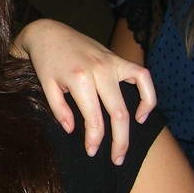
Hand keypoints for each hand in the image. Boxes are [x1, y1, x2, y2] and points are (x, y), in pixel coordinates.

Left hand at [12, 19, 155, 164]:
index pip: (94, 119)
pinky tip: (140, 114)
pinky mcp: (118, 58)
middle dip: (119, 142)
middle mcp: (100, 71)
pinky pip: (143, 76)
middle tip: (116, 160)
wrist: (48, 33)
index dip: (94, 139)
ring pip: (132, 99)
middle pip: (118, 114)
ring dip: (134, 125)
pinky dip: (148, 95)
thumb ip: (60, 109)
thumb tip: (74, 131)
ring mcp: (112, 63)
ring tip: (127, 143)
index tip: (91, 152)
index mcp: (79, 79)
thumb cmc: (45, 62)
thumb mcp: (46, 86)